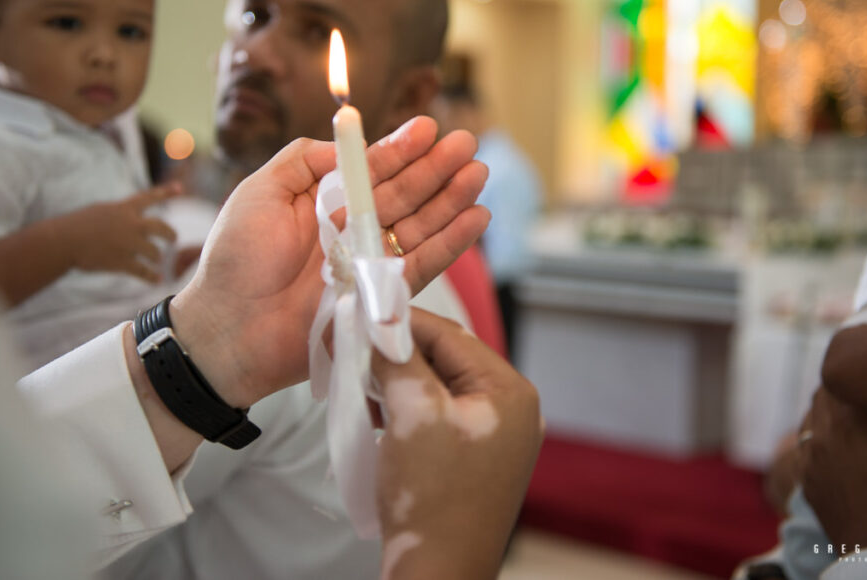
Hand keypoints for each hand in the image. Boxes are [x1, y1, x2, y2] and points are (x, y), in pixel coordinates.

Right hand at [60, 183, 179, 281]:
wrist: (62, 241)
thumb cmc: (76, 226)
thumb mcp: (100, 212)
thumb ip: (119, 215)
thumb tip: (133, 221)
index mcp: (123, 209)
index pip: (148, 197)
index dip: (165, 193)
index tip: (180, 188)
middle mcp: (130, 224)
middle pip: (161, 227)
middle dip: (170, 234)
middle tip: (173, 239)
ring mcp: (128, 243)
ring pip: (155, 252)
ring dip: (157, 258)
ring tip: (157, 261)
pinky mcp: (122, 262)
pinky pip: (144, 271)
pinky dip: (152, 276)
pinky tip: (158, 280)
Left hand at [171, 116, 488, 406]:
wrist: (229, 327)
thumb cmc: (235, 259)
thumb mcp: (260, 192)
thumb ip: (303, 160)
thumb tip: (348, 140)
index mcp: (325, 202)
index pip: (372, 169)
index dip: (401, 148)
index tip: (429, 127)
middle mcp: (351, 229)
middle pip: (404, 193)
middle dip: (436, 168)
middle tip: (467, 142)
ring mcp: (368, 262)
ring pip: (420, 225)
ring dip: (451, 199)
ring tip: (478, 173)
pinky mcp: (381, 295)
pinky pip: (423, 265)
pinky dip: (451, 243)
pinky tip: (476, 218)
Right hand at [372, 309, 543, 579]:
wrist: (438, 574)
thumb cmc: (431, 500)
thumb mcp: (411, 414)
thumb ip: (397, 357)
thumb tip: (379, 317)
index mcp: (509, 391)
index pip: (449, 335)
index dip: (400, 321)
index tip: (360, 313)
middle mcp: (512, 409)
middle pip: (445, 359)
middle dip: (397, 355)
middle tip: (354, 352)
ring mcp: (496, 436)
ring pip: (439, 386)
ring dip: (398, 382)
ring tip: (362, 387)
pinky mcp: (475, 458)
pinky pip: (439, 415)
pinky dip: (407, 410)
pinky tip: (378, 416)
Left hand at [800, 386, 866, 546]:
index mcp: (844, 424)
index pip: (835, 380)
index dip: (852, 372)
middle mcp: (818, 438)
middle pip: (820, 399)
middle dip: (840, 392)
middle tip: (866, 394)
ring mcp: (808, 462)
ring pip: (810, 424)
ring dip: (827, 417)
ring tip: (855, 421)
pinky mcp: (807, 483)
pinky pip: (806, 451)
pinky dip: (820, 443)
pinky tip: (842, 451)